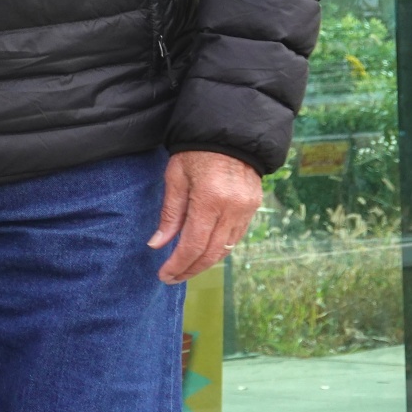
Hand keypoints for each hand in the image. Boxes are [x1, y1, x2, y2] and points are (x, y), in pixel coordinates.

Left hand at [148, 150, 263, 283]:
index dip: (179, 264)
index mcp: (210, 199)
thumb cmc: (195, 151)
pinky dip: (219, 248)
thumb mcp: (175, 177)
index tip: (164, 275)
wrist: (229, 133)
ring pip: (226, 248)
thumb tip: (157, 245)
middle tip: (171, 278)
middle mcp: (233, 208)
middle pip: (212, 252)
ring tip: (184, 269)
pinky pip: (235, 237)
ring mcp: (247, 209)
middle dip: (191, 269)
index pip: (194, 244)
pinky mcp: (254, 207)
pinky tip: (204, 253)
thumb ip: (170, 213)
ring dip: (205, 263)